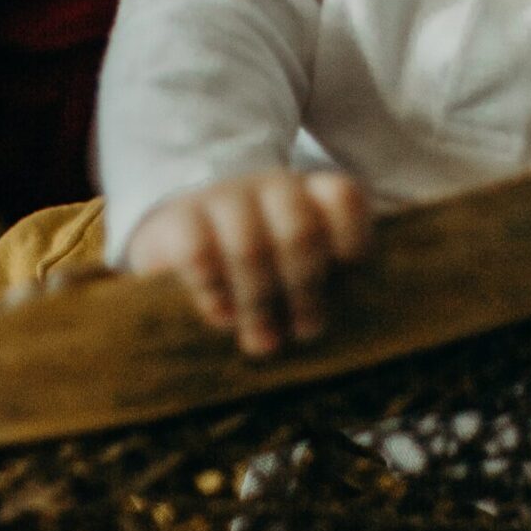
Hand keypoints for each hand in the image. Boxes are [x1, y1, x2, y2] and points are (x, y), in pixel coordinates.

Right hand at [123, 169, 370, 355]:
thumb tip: (341, 332)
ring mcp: (223, 197)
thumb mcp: (304, 275)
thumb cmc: (263, 275)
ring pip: (249, 248)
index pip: (344, 198)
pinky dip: (214, 293)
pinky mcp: (178, 218)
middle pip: (299, 232)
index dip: (352, 242)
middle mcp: (271, 188)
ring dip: (259, 304)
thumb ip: (328, 287)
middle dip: (304, 291)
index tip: (343, 284)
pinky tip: (220, 315)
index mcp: (312, 196)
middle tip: (303, 332)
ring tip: (262, 342)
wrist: (182, 247)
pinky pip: (198, 254)